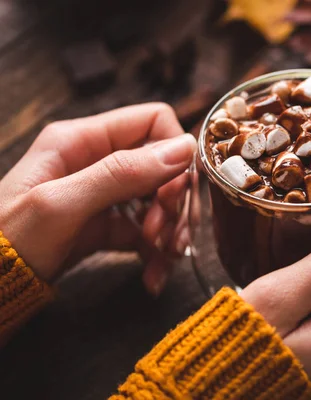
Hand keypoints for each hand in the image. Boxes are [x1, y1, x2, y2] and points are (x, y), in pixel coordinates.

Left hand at [0, 103, 195, 294]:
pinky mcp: (107, 226)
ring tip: (164, 258)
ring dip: (171, 230)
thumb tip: (184, 147)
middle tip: (168, 234)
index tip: (172, 196)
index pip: (153, 123)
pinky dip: (158, 253)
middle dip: (174, 202)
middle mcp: (98, 161)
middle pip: (165, 165)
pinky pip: (148, 231)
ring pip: (162, 200)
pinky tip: (154, 274)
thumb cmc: (8, 243)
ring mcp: (105, 194)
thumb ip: (122, 173)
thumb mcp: (61, 205)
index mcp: (82, 140)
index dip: (174, 156)